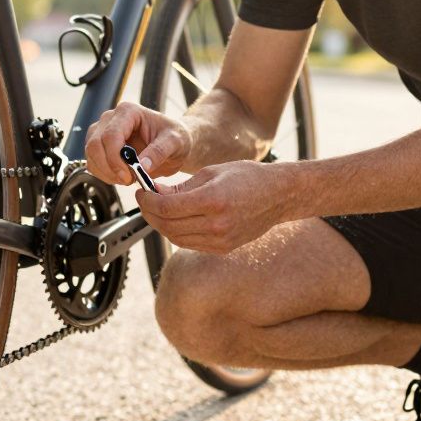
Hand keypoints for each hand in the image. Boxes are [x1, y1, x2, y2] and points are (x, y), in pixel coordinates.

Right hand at [84, 101, 191, 185]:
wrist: (172, 144)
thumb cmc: (174, 137)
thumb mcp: (175, 142)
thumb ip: (159, 152)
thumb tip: (142, 166)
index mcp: (128, 111)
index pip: (111, 135)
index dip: (115, 159)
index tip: (128, 176)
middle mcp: (110, 118)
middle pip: (95, 145)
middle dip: (109, 168)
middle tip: (128, 180)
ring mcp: (102, 131)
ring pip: (90, 155)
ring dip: (106, 173)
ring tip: (128, 178)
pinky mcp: (99, 146)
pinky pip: (92, 163)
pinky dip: (104, 175)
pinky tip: (121, 176)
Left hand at [134, 160, 285, 254]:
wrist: (279, 196)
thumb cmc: (248, 176)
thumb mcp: (211, 173)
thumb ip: (181, 187)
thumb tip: (154, 193)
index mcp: (213, 200)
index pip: (166, 207)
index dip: (147, 200)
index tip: (140, 191)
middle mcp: (216, 224)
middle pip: (167, 224)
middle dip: (149, 212)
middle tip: (144, 199)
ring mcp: (220, 240)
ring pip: (175, 237)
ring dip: (160, 223)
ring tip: (156, 208)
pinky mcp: (222, 248)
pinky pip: (189, 243)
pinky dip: (176, 232)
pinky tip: (174, 218)